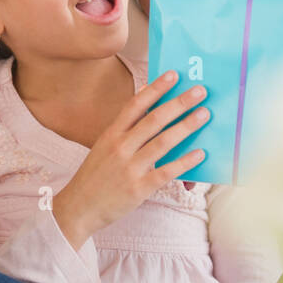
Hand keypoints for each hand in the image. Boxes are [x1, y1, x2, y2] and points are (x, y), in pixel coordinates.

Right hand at [52, 71, 209, 248]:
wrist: (79, 207)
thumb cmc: (95, 174)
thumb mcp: (103, 145)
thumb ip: (124, 124)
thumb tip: (143, 94)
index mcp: (111, 134)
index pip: (135, 105)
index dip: (155, 88)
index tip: (174, 75)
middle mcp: (120, 147)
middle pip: (153, 120)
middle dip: (178, 103)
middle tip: (199, 91)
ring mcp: (130, 168)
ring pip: (162, 142)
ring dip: (185, 127)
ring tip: (204, 115)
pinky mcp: (139, 188)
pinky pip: (166, 171)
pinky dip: (184, 162)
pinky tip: (200, 153)